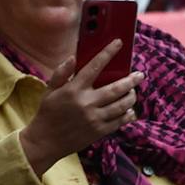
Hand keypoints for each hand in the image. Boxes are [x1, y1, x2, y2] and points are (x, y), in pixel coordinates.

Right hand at [21, 41, 140, 173]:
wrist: (45, 142)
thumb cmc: (47, 113)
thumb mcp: (49, 91)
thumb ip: (61, 73)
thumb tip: (73, 57)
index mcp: (74, 90)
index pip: (94, 66)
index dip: (108, 53)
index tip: (119, 43)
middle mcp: (86, 103)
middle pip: (116, 88)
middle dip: (132, 80)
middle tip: (140, 75)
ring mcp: (94, 118)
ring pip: (122, 105)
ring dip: (131, 97)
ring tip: (133, 92)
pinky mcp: (99, 131)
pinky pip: (120, 121)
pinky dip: (128, 114)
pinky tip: (129, 110)